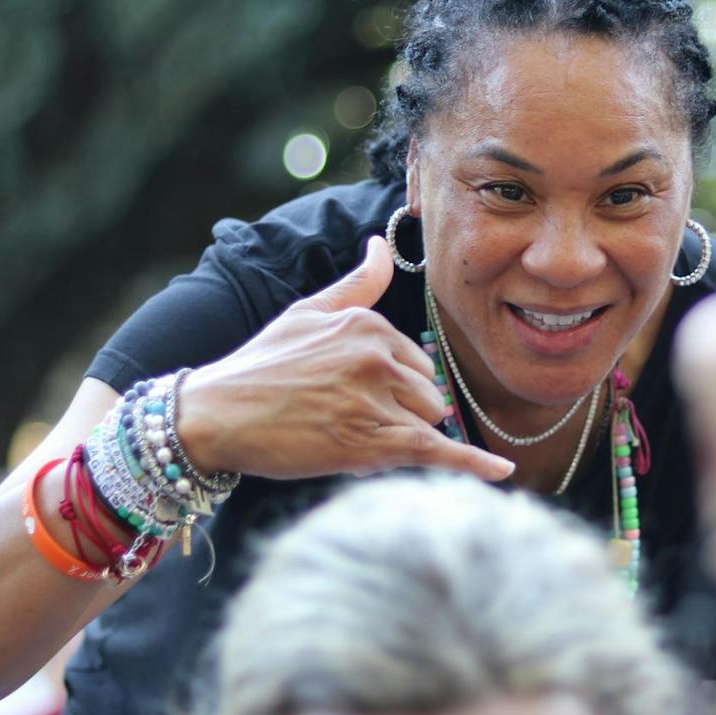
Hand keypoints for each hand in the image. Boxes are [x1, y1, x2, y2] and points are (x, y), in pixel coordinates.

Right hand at [176, 235, 514, 482]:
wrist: (215, 415)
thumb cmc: (261, 366)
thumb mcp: (309, 311)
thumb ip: (358, 284)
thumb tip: (381, 243)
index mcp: (369, 324)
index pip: (415, 361)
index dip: (390, 388)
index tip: (351, 396)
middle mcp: (378, 356)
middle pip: (427, 393)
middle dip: (399, 412)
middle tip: (343, 421)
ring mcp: (376, 400)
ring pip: (426, 422)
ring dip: (400, 437)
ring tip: (345, 437)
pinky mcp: (371, 442)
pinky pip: (435, 452)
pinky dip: (472, 464)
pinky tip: (500, 471)